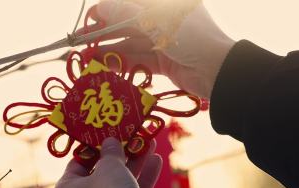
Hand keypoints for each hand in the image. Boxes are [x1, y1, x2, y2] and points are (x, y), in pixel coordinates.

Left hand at [52, 138, 162, 187]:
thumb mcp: (109, 166)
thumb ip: (111, 152)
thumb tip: (110, 141)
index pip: (77, 165)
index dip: (94, 149)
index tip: (107, 137)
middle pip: (102, 174)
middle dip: (121, 155)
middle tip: (133, 138)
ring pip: (119, 184)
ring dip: (136, 164)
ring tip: (150, 144)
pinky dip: (142, 180)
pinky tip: (157, 161)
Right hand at [91, 0, 234, 98]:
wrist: (218, 70)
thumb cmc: (191, 36)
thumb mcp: (154, 20)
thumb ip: (125, 14)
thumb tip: (100, 7)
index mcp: (163, 3)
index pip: (127, 3)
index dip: (106, 11)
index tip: (87, 21)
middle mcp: (162, 19)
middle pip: (126, 24)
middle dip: (103, 34)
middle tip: (79, 44)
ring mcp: (162, 41)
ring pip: (129, 44)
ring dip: (108, 51)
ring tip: (86, 59)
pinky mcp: (164, 62)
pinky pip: (138, 60)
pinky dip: (121, 63)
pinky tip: (104, 67)